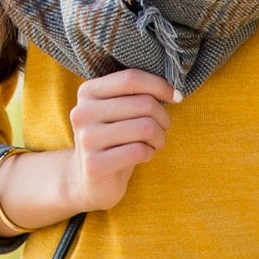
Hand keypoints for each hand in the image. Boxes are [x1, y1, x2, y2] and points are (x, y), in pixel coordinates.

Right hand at [68, 69, 179, 212]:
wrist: (89, 179)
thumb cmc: (114, 138)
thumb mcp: (117, 110)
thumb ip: (136, 94)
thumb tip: (174, 90)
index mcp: (87, 92)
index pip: (131, 78)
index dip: (159, 85)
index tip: (176, 96)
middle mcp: (82, 112)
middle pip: (143, 104)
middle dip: (163, 117)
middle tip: (163, 128)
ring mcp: (86, 139)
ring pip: (145, 128)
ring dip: (159, 137)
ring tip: (155, 143)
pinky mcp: (94, 165)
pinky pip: (139, 151)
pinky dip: (149, 153)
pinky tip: (143, 155)